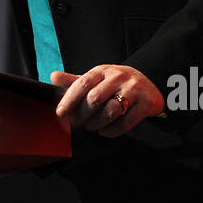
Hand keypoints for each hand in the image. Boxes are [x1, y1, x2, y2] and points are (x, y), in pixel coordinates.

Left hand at [50, 65, 164, 136]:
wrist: (149, 85)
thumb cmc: (116, 83)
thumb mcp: (97, 79)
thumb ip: (75, 81)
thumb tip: (53, 76)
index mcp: (103, 70)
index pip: (82, 83)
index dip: (69, 99)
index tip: (60, 112)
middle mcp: (119, 77)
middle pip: (95, 98)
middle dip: (83, 114)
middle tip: (78, 123)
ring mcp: (134, 89)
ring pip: (110, 112)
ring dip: (96, 124)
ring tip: (91, 126)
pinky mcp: (146, 103)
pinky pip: (125, 122)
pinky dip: (112, 131)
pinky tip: (105, 131)